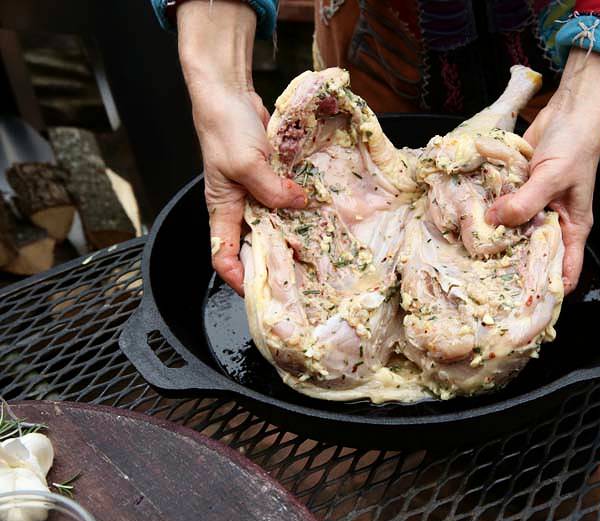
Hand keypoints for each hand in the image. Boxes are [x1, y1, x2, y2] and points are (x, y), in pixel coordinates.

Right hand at [177, 0, 305, 294]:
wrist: (229, 94)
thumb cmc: (225, 129)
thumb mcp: (246, 164)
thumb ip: (272, 190)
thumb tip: (299, 205)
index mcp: (223, 209)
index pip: (223, 255)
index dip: (237, 277)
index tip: (259, 292)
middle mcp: (239, 207)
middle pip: (254, 244)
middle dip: (274, 261)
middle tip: (302, 276)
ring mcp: (256, 192)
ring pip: (274, 223)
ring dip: (292, 234)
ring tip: (317, 250)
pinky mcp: (271, 178)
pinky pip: (286, 200)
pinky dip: (300, 208)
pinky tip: (321, 215)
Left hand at [486, 49, 599, 292]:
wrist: (568, 112)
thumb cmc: (574, 146)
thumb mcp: (552, 178)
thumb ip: (525, 203)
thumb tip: (494, 222)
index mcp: (572, 227)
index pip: (566, 271)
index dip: (547, 288)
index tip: (522, 298)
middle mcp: (552, 221)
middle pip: (532, 253)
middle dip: (512, 263)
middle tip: (484, 275)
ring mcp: (533, 206)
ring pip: (512, 230)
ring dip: (496, 235)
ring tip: (470, 251)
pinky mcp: (517, 191)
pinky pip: (502, 207)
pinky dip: (489, 211)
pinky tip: (469, 219)